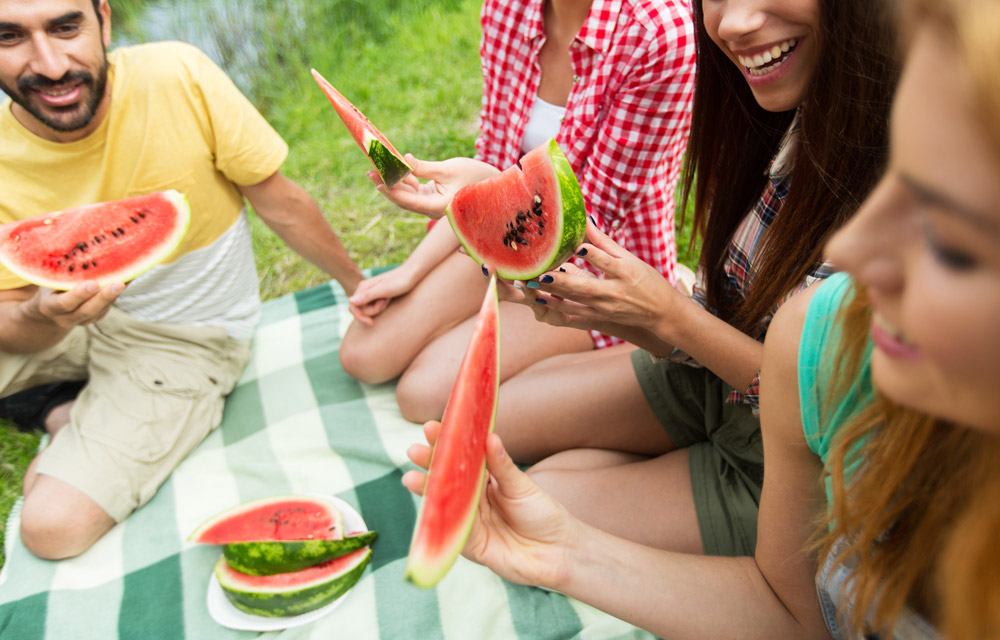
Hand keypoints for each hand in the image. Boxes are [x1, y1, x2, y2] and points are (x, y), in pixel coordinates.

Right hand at [26, 282, 123, 328]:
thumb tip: (80, 249)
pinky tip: (128, 279)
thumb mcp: (48, 279)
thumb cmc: (48, 285)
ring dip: (115, 295)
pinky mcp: (95, 318)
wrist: (48, 308)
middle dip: (104, 297)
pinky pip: (108, 308)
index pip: (65, 303)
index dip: (79, 294)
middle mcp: (66, 318)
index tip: (92, 283)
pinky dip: (117, 294)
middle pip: (88, 310)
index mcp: (50, 307)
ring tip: (128, 279)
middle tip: (119, 284)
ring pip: (101, 310)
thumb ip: (60, 273)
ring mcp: (82, 321)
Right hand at [346, 266, 416, 325]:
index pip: (353, 307)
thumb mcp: (384, 290)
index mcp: (363, 287)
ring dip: (379, 308)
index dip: (360, 317)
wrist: (411, 274)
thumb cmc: (400, 281)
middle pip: (361, 310)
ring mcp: (370, 293)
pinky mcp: (377, 295)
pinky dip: (381, 307)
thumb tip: (350, 301)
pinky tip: (389, 300)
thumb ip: (367, 296)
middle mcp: (364, 290)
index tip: (371, 323)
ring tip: (388, 299)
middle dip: (374, 310)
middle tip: (386, 301)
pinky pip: (373, 306)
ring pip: (368, 309)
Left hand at [369, 155, 500, 218]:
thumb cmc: (476, 176)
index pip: (410, 201)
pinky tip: (393, 168)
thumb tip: (405, 161)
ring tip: (375, 169)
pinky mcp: (433, 196)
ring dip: (393, 182)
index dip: (393, 191)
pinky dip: (405, 179)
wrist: (494, 186)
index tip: (378, 181)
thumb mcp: (449, 169)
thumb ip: (425, 168)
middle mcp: (433, 209)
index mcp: (439, 207)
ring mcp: (432, 204)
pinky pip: (414, 189)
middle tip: (370, 172)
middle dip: (387, 185)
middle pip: (404, 199)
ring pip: (407, 195)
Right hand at [403, 421, 577, 588]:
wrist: (558, 552)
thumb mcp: (523, 486)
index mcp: (487, 478)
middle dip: (430, 464)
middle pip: (448, 478)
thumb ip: (502, 466)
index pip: (463, 456)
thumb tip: (489, 437)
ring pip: (444, 502)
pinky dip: (439, 519)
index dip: (447, 442)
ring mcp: (469, 520)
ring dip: (426, 490)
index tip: (432, 426)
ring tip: (410, 477)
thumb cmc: (543, 514)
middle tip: (414, 449)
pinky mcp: (469, 544)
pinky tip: (426, 506)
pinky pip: (452, 530)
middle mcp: (474, 497)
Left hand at [508, 221, 684, 339]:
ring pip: (576, 302)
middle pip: (586, 287)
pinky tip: (540, 301)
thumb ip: (603, 241)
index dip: (593, 255)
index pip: (607, 262)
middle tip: (541, 273)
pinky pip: (576, 315)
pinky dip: (558, 309)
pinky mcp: (600, 318)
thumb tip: (584, 219)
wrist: (661, 312)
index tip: (577, 247)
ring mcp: (606, 308)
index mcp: (625, 272)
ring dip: (553, 295)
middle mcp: (615, 292)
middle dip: (562, 282)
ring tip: (533, 285)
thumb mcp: (628, 258)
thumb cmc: (646, 280)